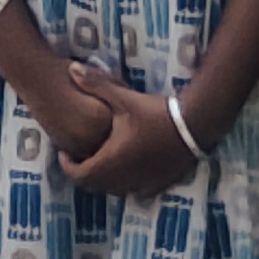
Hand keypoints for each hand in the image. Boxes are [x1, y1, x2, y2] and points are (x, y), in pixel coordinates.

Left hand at [58, 68, 202, 194]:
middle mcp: (128, 178)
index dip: (67, 166)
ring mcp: (146, 184)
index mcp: (113, 161)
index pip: (80, 176)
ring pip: (116, 191)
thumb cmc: (154, 112)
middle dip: (84, 173)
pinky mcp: (162, 184)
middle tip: (79, 155)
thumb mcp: (122, 97)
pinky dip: (125, 184)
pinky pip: (136, 192)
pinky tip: (126, 167)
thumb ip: (94, 84)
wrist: (194, 126)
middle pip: (96, 186)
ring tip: (99, 159)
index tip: (65, 152)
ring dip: (104, 179)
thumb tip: (70, 67)